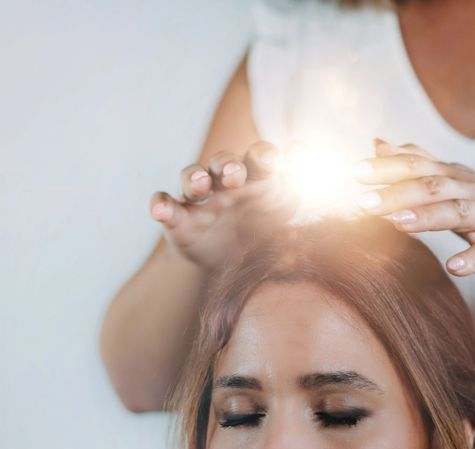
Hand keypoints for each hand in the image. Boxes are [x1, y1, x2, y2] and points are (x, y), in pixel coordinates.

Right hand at [149, 141, 296, 272]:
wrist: (231, 264)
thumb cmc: (261, 226)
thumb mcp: (283, 207)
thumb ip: (296, 181)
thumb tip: (305, 149)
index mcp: (253, 177)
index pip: (257, 157)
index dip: (264, 155)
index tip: (273, 162)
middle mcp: (223, 182)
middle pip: (221, 162)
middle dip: (227, 164)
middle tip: (235, 174)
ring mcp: (199, 200)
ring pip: (190, 177)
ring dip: (193, 177)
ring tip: (199, 185)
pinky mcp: (178, 219)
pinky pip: (165, 207)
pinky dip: (160, 206)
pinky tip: (160, 211)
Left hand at [354, 141, 474, 281]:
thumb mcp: (454, 183)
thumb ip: (417, 164)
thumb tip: (379, 143)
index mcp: (455, 178)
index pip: (417, 164)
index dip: (386, 167)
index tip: (352, 172)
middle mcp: (472, 192)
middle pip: (431, 185)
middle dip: (395, 191)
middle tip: (361, 200)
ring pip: (457, 213)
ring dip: (426, 217)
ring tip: (395, 223)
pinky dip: (471, 259)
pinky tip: (453, 267)